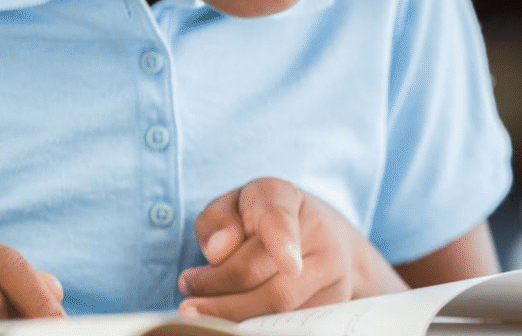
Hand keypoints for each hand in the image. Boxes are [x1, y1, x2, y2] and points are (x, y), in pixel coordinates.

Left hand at [178, 177, 406, 320]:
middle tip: (187, 294)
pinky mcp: (334, 306)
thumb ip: (217, 219)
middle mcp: (320, 235)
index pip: (282, 217)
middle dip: (220, 288)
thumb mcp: (233, 205)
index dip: (285, 240)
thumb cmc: (261, 218)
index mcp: (286, 198)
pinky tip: (231, 321)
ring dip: (233, 313)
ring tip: (198, 310)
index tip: (289, 264)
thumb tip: (217, 251)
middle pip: (265, 272)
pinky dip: (255, 324)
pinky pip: (291, 323)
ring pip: (279, 306)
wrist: (319, 236)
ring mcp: (333, 274)